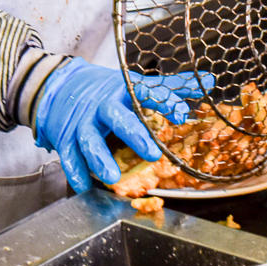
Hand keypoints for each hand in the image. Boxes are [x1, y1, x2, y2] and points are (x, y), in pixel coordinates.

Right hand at [33, 61, 206, 192]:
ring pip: (89, 140)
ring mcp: (81, 122)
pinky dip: (75, 171)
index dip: (164, 102)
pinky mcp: (65, 137)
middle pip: (116, 117)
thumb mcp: (134, 84)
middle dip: (133, 134)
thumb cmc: (104, 89)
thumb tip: (208, 80)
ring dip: (100, 159)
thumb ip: (170, 87)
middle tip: (153, 153)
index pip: (145, 93)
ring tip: (113, 178)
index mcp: (122, 89)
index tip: (182, 113)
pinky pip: (69, 155)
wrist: (58, 85)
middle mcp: (102, 106)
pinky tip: (84, 185)